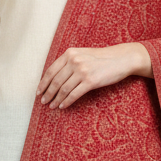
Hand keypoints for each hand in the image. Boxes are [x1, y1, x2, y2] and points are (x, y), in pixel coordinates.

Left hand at [36, 42, 151, 109]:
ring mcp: (82, 71)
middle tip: (43, 102)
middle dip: (47, 93)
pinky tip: (62, 106)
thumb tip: (54, 78)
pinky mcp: (91, 81)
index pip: (51, 70)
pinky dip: (66, 102)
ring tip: (51, 106)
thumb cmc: (102, 58)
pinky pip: (74, 94)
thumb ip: (69, 62)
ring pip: (63, 89)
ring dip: (55, 99)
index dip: (43, 83)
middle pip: (55, 81)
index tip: (38, 91)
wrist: (121, 59)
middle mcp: (74, 61)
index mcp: (70, 53)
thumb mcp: (83, 54)